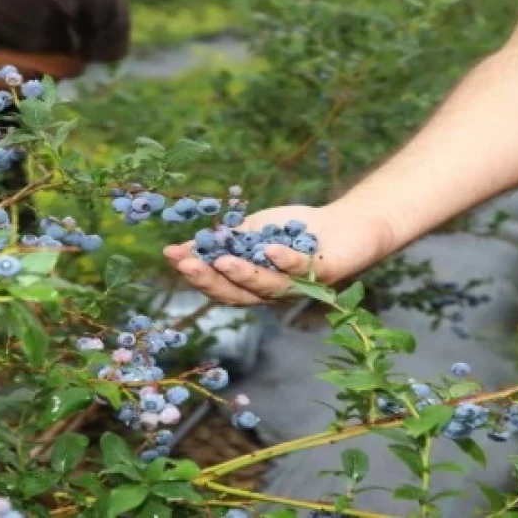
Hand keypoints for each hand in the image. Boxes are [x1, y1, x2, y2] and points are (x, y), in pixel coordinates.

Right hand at [162, 204, 396, 305]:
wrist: (345, 223)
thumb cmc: (295, 230)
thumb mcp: (250, 233)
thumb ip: (221, 243)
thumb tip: (177, 249)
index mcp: (253, 286)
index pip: (219, 286)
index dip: (195, 273)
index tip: (171, 255)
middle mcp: (272, 294)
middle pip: (237, 294)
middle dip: (210, 280)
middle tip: (187, 264)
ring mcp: (297, 286)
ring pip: (266, 288)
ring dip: (243, 275)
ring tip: (222, 260)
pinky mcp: (322, 273)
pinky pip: (301, 270)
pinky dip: (284, 260)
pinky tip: (268, 249)